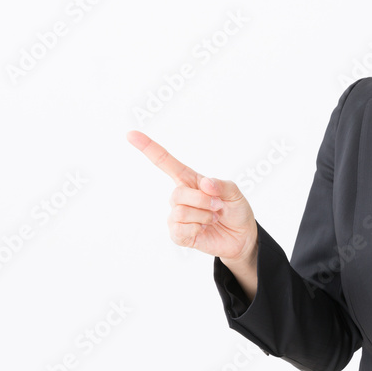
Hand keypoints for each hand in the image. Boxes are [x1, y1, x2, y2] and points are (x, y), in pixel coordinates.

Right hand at [127, 130, 257, 263]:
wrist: (241, 236)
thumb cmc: (235, 209)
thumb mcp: (235, 192)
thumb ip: (221, 185)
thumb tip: (204, 184)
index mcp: (189, 179)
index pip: (165, 162)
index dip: (148, 148)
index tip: (130, 134)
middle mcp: (180, 196)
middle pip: (177, 194)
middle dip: (202, 201)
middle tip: (219, 206)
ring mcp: (177, 215)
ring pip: (179, 212)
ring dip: (203, 216)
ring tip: (213, 218)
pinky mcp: (178, 234)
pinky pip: (179, 230)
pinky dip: (197, 230)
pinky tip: (203, 229)